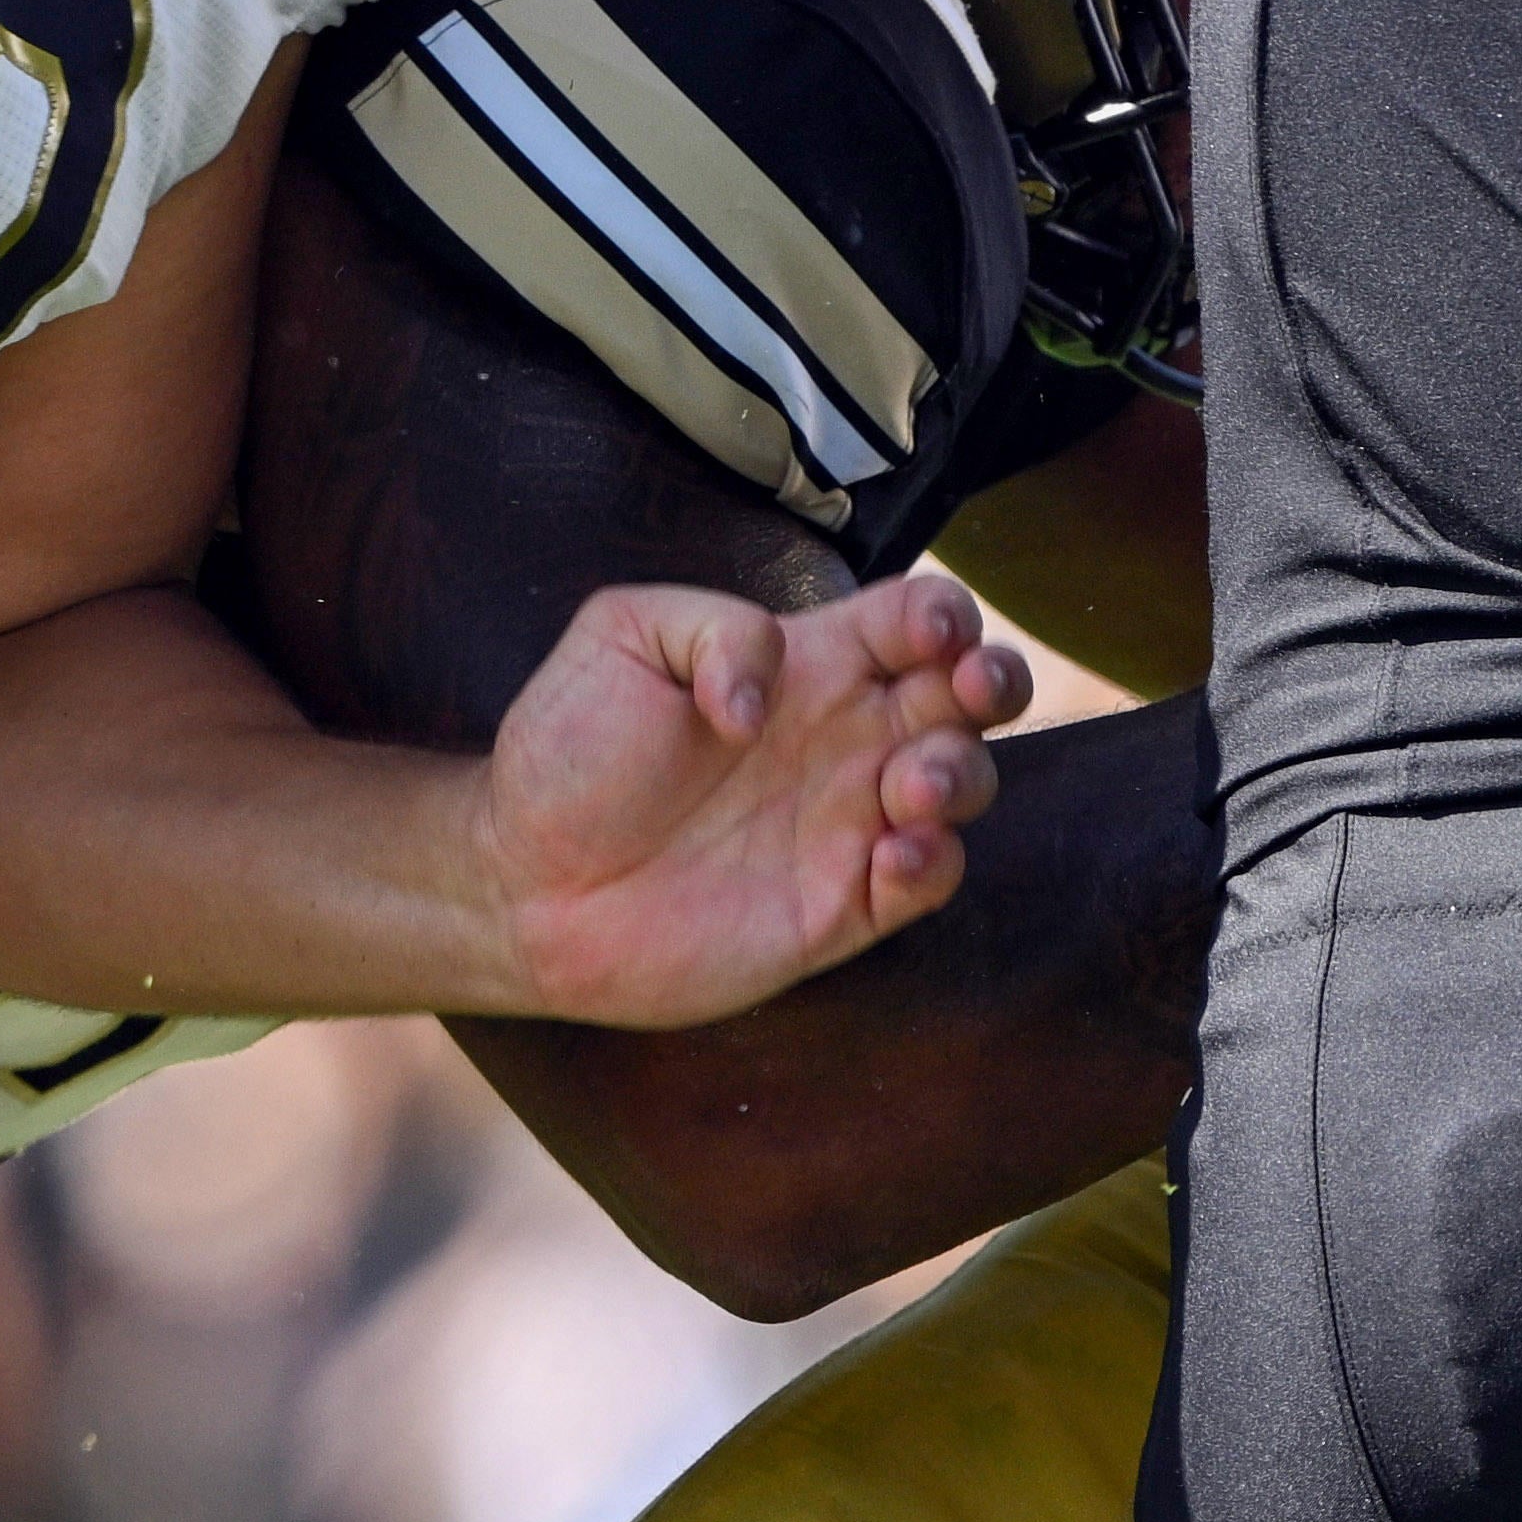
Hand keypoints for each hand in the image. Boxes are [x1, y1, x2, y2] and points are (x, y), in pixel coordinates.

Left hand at [467, 568, 1030, 1025]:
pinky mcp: (840, 907)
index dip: (946, 614)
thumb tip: (770, 697)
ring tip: (908, 784)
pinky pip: (927, 881)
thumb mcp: (622, 637)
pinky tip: (890, 855)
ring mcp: (848, 823)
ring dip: (964, 774)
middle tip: (971, 689)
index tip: (931, 629)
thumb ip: (716, 630)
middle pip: (971, 695)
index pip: (916, 621)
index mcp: (808, 662)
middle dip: (999, 680)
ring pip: (966, 783)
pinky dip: (934, 863)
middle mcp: (845, 738)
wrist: (522, 881)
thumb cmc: (567, 753)